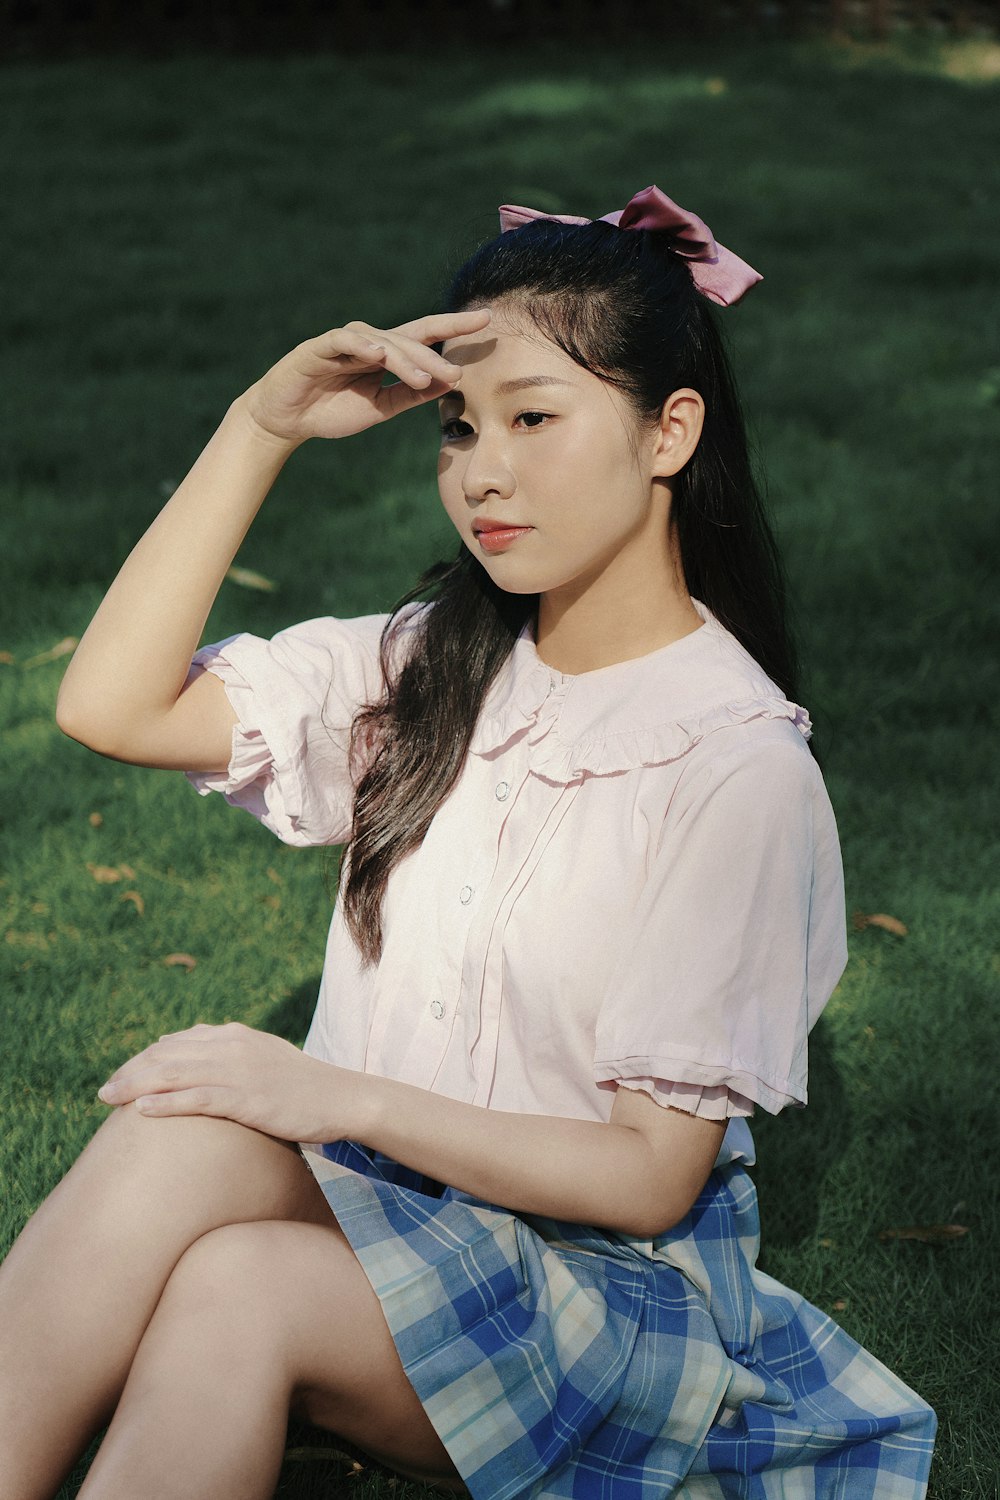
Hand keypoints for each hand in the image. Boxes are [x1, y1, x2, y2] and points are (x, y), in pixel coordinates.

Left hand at [97, 1022, 347, 1143]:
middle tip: (103, 1091)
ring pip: (174, 1074)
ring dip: (135, 1086)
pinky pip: (197, 1099)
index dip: (143, 1059)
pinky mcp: (247, 1098)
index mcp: (235, 1036)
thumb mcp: (264, 1062)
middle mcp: (232, 1046)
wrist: (342, 1097)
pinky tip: (141, 1112)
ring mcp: (239, 1070)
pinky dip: (165, 1104)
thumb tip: (195, 1064)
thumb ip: (231, 1058)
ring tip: (108, 1098)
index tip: (122, 1077)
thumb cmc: (302, 1088)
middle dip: (131, 1071)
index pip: (176, 1042)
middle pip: (167, 1054)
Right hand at [239, 308, 490, 446]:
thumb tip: (446, 385)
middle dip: (434, 356)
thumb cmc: (333, 410)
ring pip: (383, 342)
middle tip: (456, 373)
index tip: (487, 319)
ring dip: (406, 359)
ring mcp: (345, 341)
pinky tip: (378, 354)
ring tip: (425, 377)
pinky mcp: (319, 347)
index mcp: (386, 354)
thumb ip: (410, 395)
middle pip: (410, 340)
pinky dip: (362, 345)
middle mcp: (369, 342)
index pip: (426, 334)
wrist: (288, 419)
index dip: (455, 325)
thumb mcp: (381, 407)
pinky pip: (345, 341)